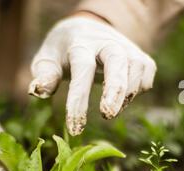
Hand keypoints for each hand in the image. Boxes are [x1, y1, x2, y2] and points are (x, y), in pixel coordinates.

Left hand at [29, 15, 156, 135]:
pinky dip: (137, 92)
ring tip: (109, 111)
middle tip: (107, 116)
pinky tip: (121, 100)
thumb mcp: (47, 60)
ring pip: (137, 69)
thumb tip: (37, 91)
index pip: (82, 70)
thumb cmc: (63, 53)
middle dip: (115, 89)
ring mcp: (127, 48)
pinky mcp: (140, 57)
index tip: (75, 129)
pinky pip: (146, 76)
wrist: (87, 29)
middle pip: (117, 60)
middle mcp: (107, 43)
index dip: (79, 100)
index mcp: (80, 45)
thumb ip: (44, 76)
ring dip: (126, 96)